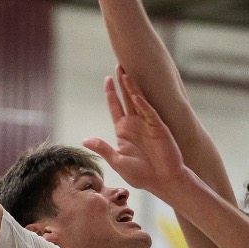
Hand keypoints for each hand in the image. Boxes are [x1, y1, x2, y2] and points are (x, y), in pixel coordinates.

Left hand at [81, 68, 187, 195]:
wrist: (163, 181)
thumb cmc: (141, 174)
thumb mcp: (117, 161)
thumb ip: (103, 148)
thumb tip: (85, 140)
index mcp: (123, 131)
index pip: (115, 107)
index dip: (111, 93)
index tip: (107, 79)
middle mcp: (135, 124)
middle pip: (126, 98)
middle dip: (123, 83)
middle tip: (119, 66)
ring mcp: (147, 124)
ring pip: (137, 101)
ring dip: (132, 87)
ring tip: (126, 71)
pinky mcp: (158, 127)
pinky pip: (148, 111)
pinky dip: (142, 102)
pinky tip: (134, 93)